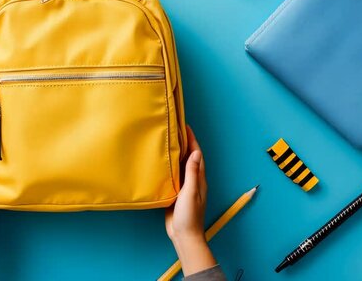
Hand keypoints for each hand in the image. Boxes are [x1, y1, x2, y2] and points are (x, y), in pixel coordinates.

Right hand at [165, 126, 216, 274]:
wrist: (184, 235)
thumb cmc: (189, 216)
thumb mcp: (191, 192)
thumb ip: (192, 173)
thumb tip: (196, 153)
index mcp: (199, 179)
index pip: (197, 155)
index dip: (192, 140)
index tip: (185, 126)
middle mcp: (193, 181)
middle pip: (189, 157)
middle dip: (184, 143)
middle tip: (175, 130)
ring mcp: (185, 187)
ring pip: (181, 166)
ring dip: (177, 153)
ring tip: (167, 141)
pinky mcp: (176, 193)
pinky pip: (174, 175)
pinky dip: (170, 166)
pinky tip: (162, 163)